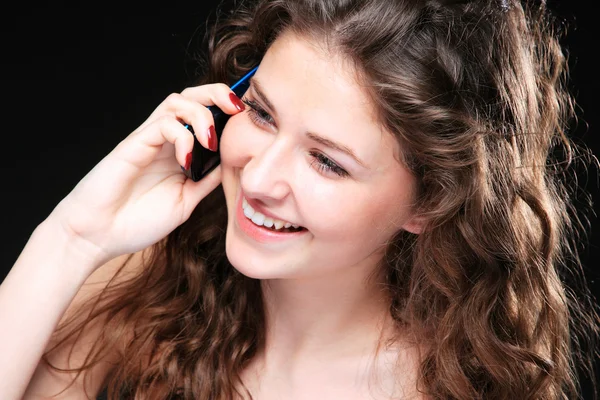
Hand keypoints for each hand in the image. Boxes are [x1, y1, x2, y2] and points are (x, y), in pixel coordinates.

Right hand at [47, 84, 242, 267]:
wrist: (99, 237)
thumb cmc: (137, 222)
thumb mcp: (186, 200)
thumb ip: (206, 180)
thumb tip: (232, 164)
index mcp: (178, 151)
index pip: (204, 115)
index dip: (226, 111)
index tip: (248, 119)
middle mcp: (164, 140)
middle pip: (191, 97)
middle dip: (218, 94)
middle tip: (238, 108)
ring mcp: (148, 140)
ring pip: (177, 102)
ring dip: (201, 114)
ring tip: (210, 142)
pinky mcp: (133, 145)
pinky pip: (162, 125)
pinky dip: (182, 137)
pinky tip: (186, 161)